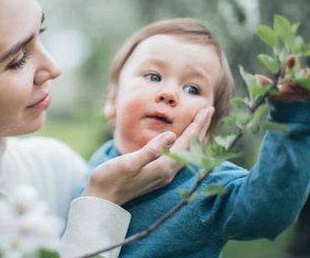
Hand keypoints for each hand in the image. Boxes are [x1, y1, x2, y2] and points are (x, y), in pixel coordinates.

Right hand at [82, 106, 214, 205]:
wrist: (100, 200)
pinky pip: (176, 157)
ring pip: (184, 153)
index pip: (186, 143)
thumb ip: (151, 151)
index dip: (197, 125)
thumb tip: (172, 136)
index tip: (207, 109)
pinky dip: (182, 145)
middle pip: (190, 148)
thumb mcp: (129, 163)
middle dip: (199, 129)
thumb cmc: (110, 179)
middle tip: (208, 110)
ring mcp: (161, 175)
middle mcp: (167, 173)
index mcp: (163, 168)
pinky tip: (178, 140)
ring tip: (198, 123)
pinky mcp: (154, 175)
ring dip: (192, 137)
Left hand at [255, 57, 309, 103]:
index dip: (292, 64)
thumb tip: (256, 77)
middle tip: (307, 73)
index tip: (291, 58)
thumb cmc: (284, 103)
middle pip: (308, 75)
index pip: (293, 69)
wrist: (296, 119)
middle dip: (308, 74)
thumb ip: (267, 87)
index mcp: (293, 79)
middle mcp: (307, 81)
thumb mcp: (274, 96)